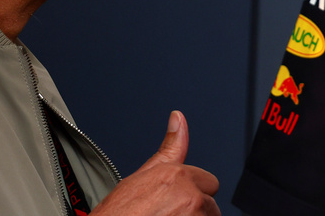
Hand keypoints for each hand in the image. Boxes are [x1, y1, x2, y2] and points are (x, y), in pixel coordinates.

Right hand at [90, 111, 219, 215]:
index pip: (207, 182)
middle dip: (196, 209)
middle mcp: (188, 195)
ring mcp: (192, 215)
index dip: (190, 193)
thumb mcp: (139, 177)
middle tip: (169, 214)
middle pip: (210, 202)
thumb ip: (169, 148)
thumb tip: (178, 118)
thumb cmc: (114, 215)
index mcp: (175, 176)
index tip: (175, 201)